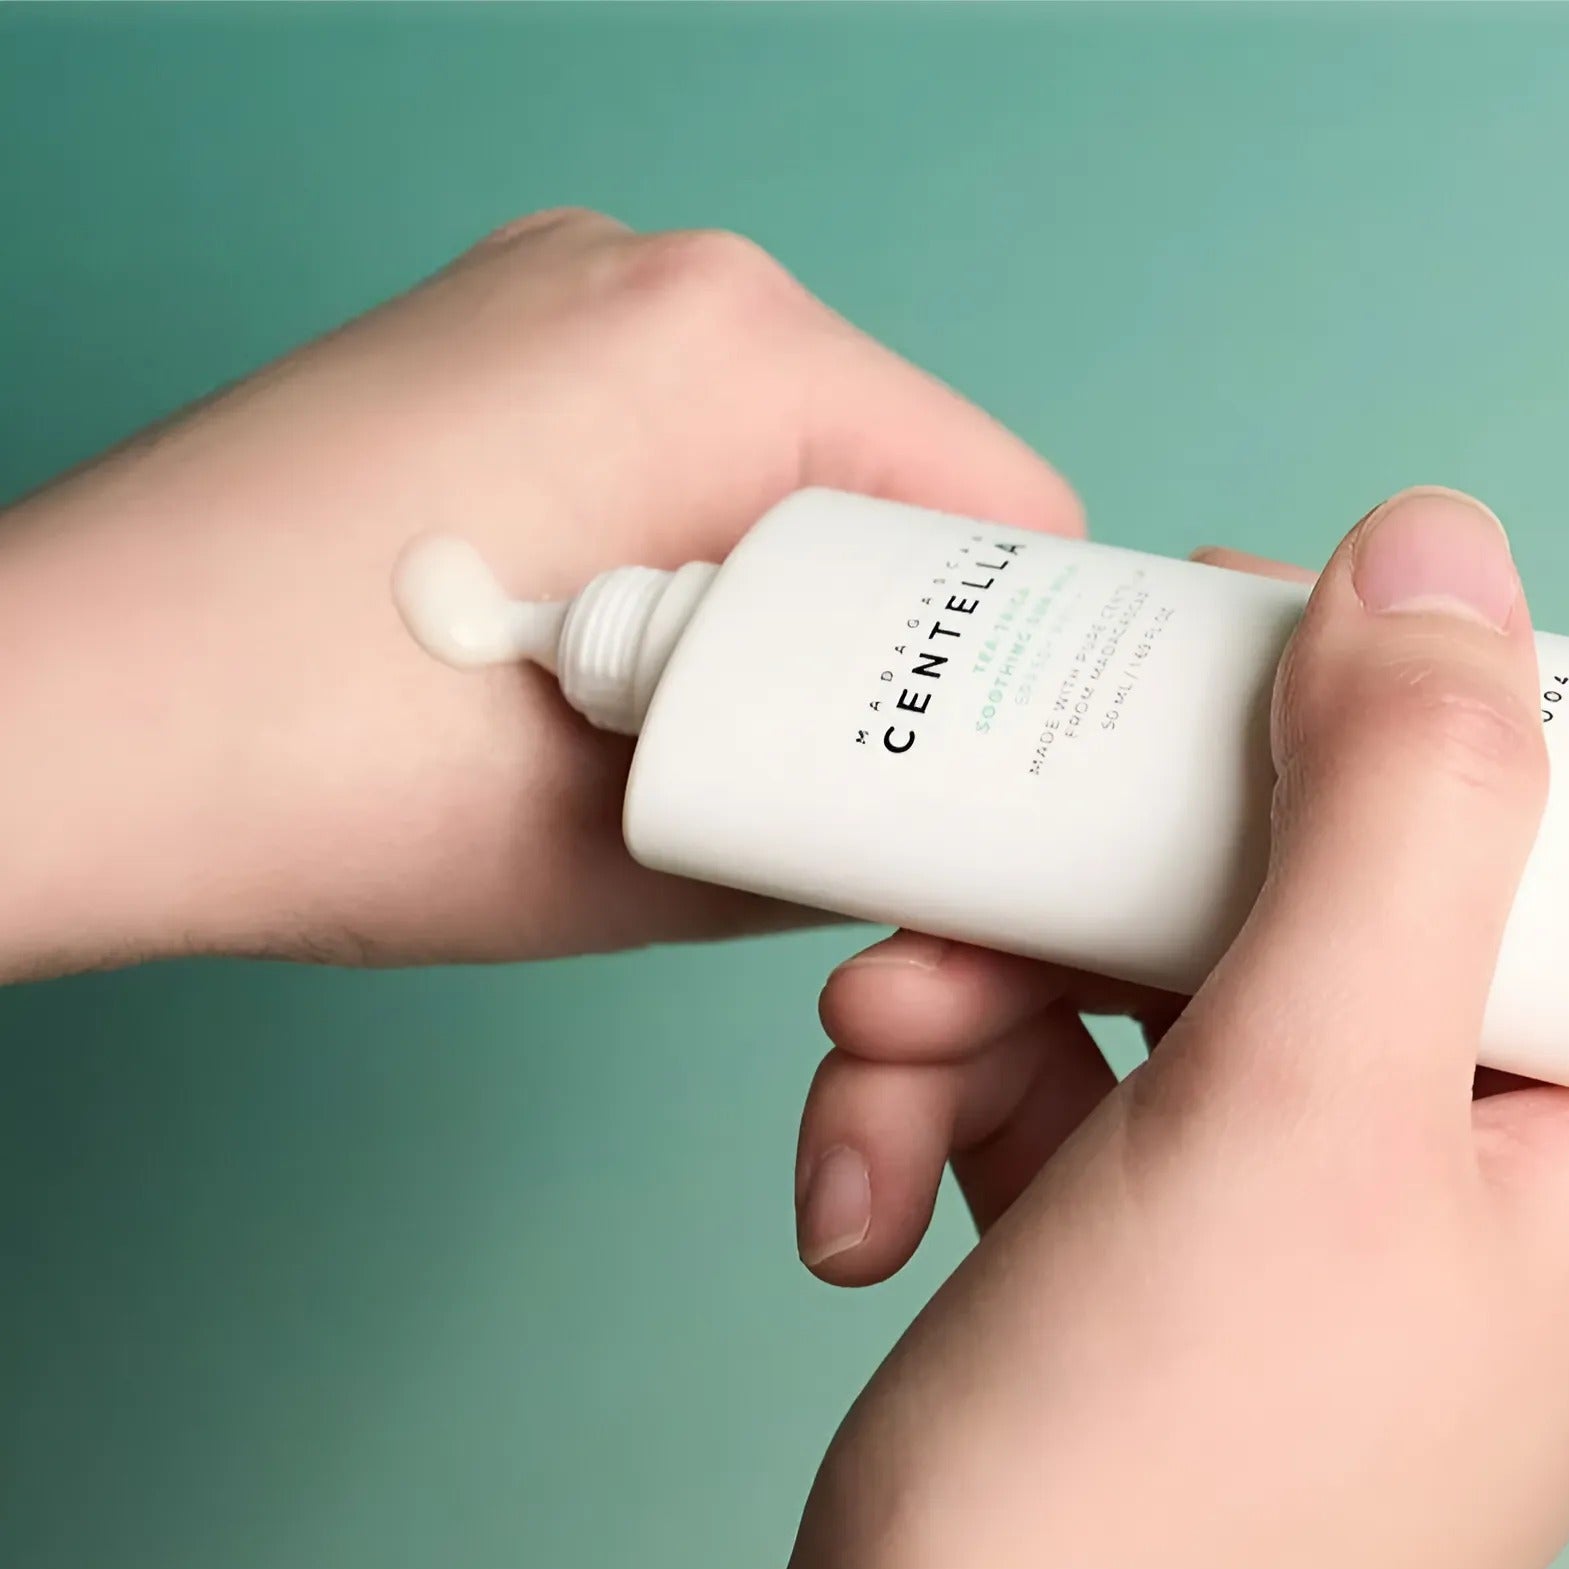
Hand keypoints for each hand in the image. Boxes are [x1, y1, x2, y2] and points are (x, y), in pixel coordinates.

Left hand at [0, 211, 1077, 978]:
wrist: (43, 736)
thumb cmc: (306, 778)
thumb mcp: (645, 854)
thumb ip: (834, 829)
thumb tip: (910, 831)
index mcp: (728, 348)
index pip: (1001, 500)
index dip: (1026, 656)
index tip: (992, 767)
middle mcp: (650, 270)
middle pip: (887, 473)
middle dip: (892, 632)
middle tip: (840, 773)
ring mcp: (549, 289)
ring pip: (773, 459)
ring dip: (780, 598)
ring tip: (690, 726)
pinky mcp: (476, 341)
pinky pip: (662, 440)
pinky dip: (681, 549)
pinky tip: (599, 656)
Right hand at [787, 490, 1568, 1568]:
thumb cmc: (1162, 1495)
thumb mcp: (1299, 1112)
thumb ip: (1398, 818)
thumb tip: (1435, 552)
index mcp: (1568, 1123)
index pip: (1521, 821)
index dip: (1364, 705)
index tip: (1207, 655)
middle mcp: (1439, 1148)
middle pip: (1278, 875)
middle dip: (1080, 871)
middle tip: (972, 846)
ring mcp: (1274, 1188)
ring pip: (1122, 964)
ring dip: (961, 987)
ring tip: (870, 1056)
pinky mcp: (1128, 1217)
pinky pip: (1033, 1072)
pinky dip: (923, 1093)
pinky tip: (854, 1185)